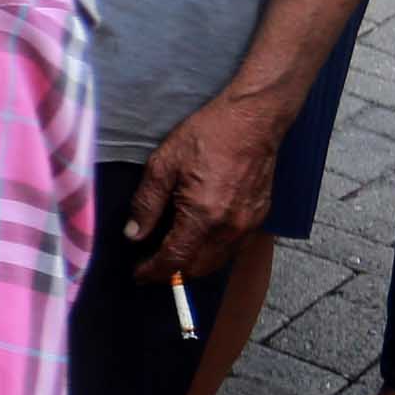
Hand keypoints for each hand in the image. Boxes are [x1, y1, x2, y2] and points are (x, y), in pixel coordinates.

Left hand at [128, 89, 291, 280]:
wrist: (253, 120)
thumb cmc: (208, 135)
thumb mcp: (163, 164)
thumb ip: (147, 203)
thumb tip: (134, 234)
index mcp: (204, 215)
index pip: (175, 259)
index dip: (153, 271)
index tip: (138, 275)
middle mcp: (230, 226)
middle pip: (198, 267)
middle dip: (172, 273)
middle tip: (150, 267)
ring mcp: (249, 223)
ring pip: (218, 260)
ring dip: (194, 264)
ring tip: (171, 256)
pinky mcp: (260, 216)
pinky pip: (234, 246)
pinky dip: (213, 251)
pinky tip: (198, 239)